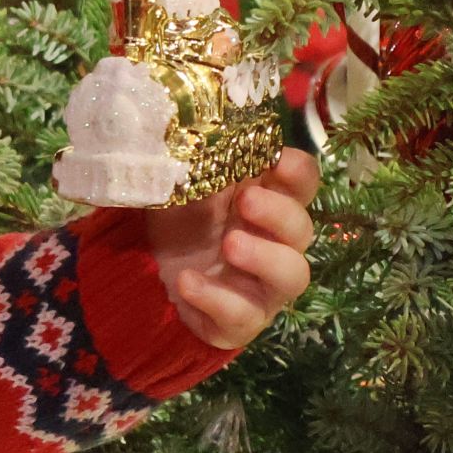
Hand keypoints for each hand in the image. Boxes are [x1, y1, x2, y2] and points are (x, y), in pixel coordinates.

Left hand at [143, 149, 317, 349]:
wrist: (148, 274)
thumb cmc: (181, 221)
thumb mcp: (189, 185)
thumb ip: (209, 164)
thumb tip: (216, 131)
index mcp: (270, 203)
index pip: (304, 184)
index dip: (297, 173)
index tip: (277, 159)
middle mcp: (277, 245)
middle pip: (303, 229)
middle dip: (279, 213)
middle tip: (247, 201)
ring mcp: (264, 287)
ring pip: (292, 276)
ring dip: (264, 257)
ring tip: (230, 244)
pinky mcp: (241, 321)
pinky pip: (243, 315)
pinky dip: (216, 297)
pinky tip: (188, 282)